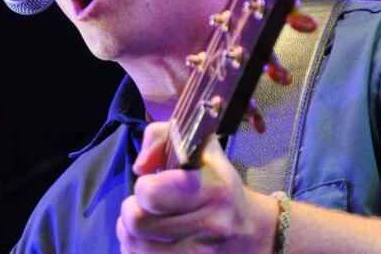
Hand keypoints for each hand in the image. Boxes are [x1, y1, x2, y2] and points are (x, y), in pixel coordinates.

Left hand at [116, 122, 278, 252]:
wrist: (248, 232)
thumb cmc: (217, 184)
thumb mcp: (202, 148)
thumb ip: (163, 137)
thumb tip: (140, 166)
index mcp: (213, 187)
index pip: (151, 194)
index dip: (144, 187)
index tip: (153, 184)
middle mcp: (210, 224)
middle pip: (136, 222)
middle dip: (132, 210)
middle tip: (145, 206)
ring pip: (134, 247)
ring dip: (132, 234)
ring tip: (148, 224)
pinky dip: (138, 252)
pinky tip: (153, 243)